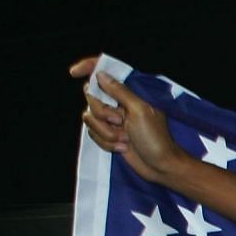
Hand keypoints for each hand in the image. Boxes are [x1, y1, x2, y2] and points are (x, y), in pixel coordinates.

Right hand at [71, 59, 183, 182]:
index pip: (105, 75)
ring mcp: (113, 121)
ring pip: (90, 118)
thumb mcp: (140, 111)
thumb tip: (100, 74)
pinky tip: (122, 147)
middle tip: (120, 122)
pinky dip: (106, 142)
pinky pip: (93, 134)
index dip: (88, 68)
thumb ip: (120, 91)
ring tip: (125, 139)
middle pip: (92, 98)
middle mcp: (119, 105)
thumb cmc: (155, 139)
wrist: (161, 167)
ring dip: (106, 132)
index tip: (74, 72)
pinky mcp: (110, 135)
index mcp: (129, 94)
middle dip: (102, 114)